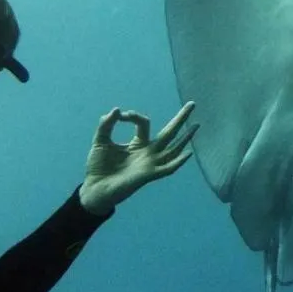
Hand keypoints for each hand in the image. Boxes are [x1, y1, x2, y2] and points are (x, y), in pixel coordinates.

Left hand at [79, 101, 197, 214]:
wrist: (95, 188)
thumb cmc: (99, 167)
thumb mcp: (100, 141)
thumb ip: (106, 125)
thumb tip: (116, 110)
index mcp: (138, 144)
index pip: (144, 123)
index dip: (133, 116)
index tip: (119, 116)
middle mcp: (148, 152)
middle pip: (169, 132)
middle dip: (181, 118)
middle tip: (192, 103)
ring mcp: (150, 163)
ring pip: (173, 148)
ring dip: (186, 137)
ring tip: (197, 125)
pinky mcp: (148, 175)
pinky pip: (167, 168)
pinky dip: (178, 162)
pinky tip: (188, 153)